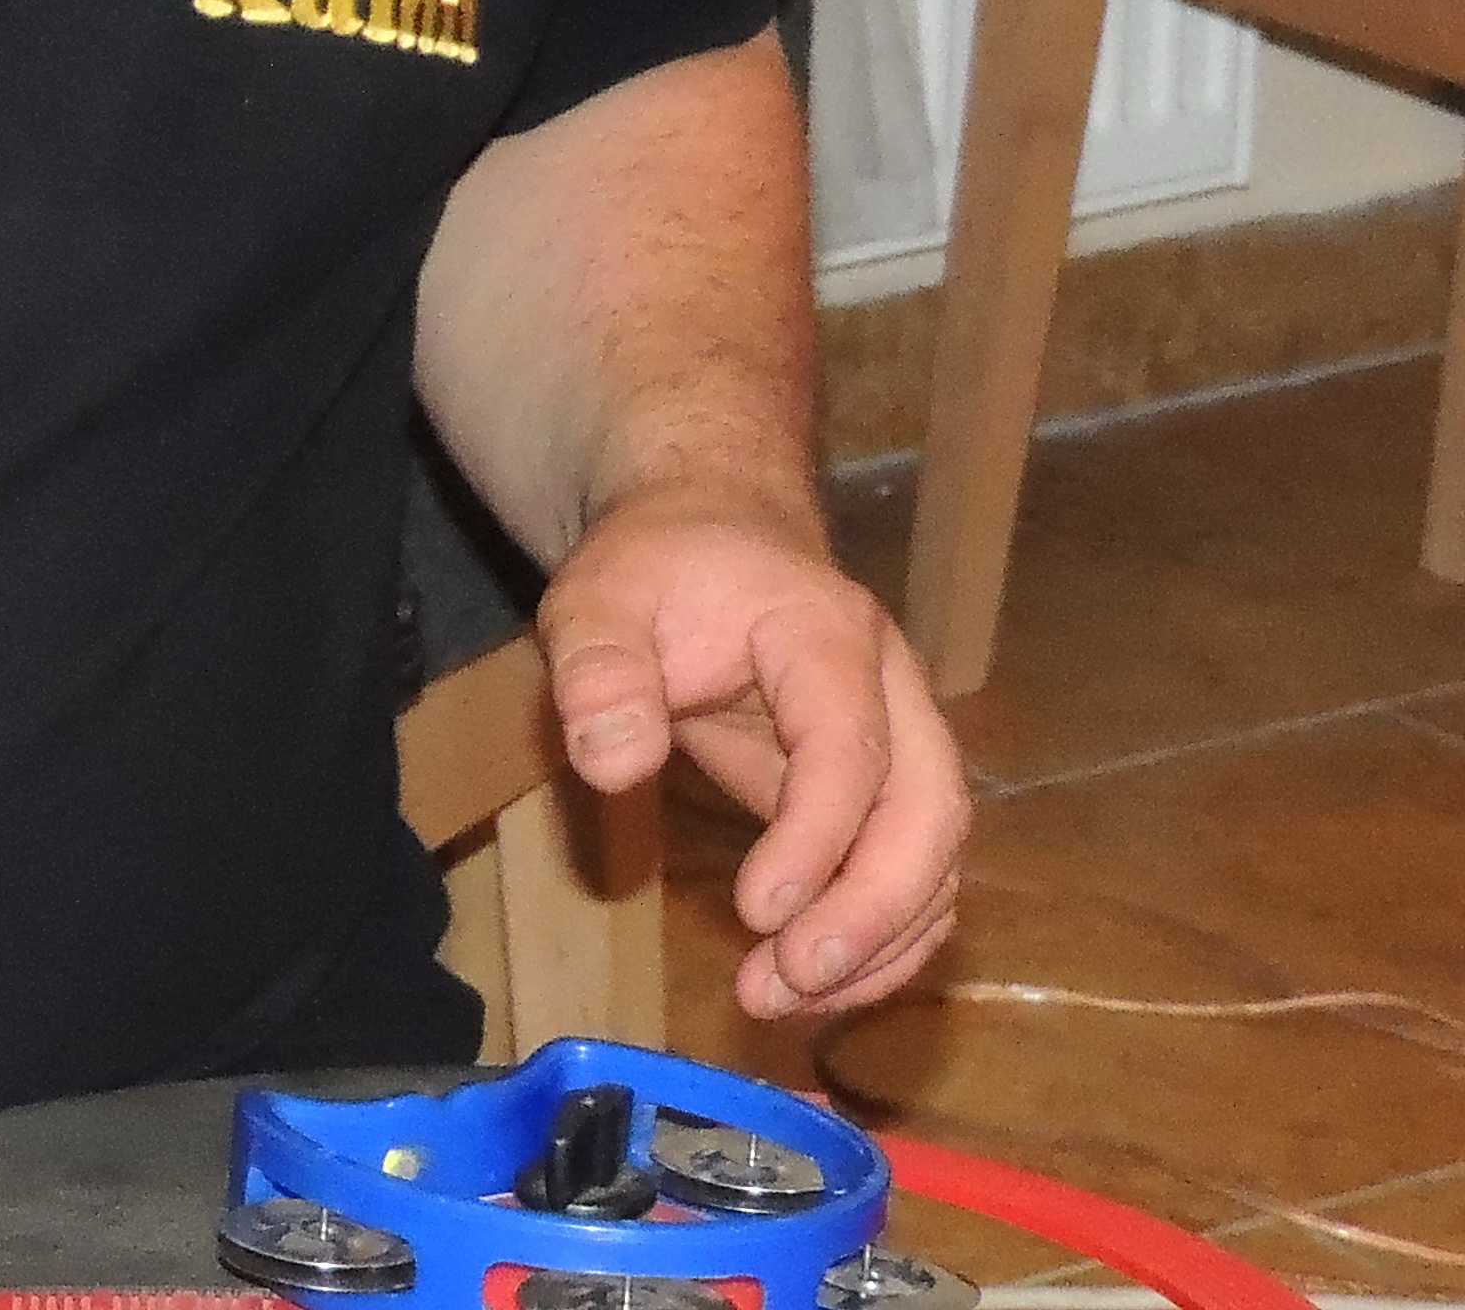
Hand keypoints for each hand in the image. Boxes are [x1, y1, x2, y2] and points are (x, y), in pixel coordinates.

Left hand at [534, 488, 966, 1020]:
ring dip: (877, 941)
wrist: (712, 535)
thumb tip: (614, 764)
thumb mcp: (597, 597)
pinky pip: (914, 872)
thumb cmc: (656, 569)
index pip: (850, 744)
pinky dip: (882, 937)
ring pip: (935, 854)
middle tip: (791, 979)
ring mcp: (902, 739)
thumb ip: (597, 669)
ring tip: (781, 998)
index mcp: (825, 634)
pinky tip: (814, 982)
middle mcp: (891, 689)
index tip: (757, 909)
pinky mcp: (886, 787)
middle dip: (874, 909)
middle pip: (930, 809)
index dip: (817, 835)